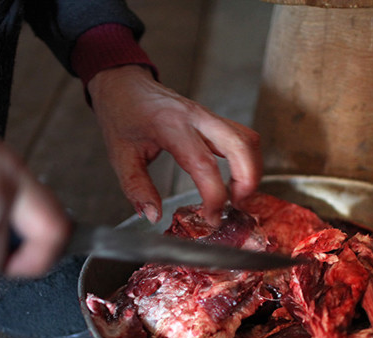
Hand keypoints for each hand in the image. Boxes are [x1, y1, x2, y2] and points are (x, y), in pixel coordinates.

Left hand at [87, 65, 261, 225]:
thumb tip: (153, 215)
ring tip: (238, 197)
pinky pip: (242, 136)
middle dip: (248, 182)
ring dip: (252, 171)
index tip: (211, 217)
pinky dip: (247, 160)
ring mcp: (208, 116)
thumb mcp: (120, 156)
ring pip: (248, 139)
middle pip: (241, 145)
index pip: (204, 164)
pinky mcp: (214, 119)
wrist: (124, 84)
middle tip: (237, 207)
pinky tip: (236, 179)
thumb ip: (137, 188)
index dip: (214, 196)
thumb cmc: (122, 115)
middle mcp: (196, 117)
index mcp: (171, 126)